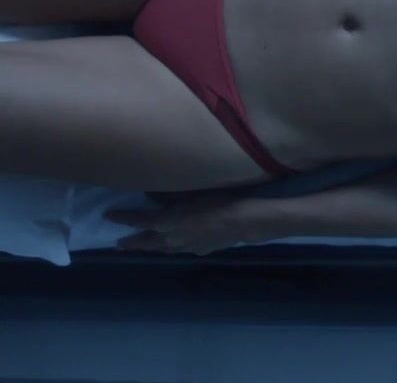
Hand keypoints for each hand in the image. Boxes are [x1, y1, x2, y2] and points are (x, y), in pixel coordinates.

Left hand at [106, 191, 266, 255]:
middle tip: (119, 244)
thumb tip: (150, 195)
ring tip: (144, 247)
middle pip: (146, 242)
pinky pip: (182, 249)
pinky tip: (178, 245)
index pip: (138, 221)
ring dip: (151, 247)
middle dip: (131, 243)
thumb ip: (168, 196)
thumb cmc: (215, 202)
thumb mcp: (190, 194)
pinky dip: (174, 246)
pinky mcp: (201, 250)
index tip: (108, 216)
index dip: (122, 218)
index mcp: (165, 223)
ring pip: (163, 249)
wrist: (241, 222)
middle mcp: (171, 238)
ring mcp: (186, 247)